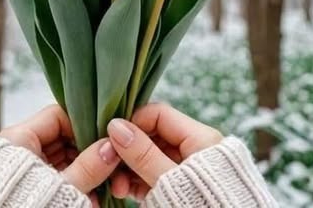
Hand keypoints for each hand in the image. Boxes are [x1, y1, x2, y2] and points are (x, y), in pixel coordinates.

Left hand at [0, 105, 119, 205]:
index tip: (105, 138)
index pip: (58, 115)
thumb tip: (112, 147)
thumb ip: (88, 167)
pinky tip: (92, 199)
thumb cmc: (24, 206)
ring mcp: (26, 166)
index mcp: (19, 137)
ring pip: (64, 159)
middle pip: (64, 138)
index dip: (85, 124)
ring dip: (86, 173)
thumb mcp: (61, 187)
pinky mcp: (31, 183)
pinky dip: (75, 184)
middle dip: (89, 154)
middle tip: (111, 166)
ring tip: (103, 191)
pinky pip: (58, 176)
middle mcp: (21, 147)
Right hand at [107, 103, 222, 200]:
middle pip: (153, 136)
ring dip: (130, 169)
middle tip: (110, 169)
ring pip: (151, 157)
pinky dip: (139, 181)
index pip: (159, 114)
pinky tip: (126, 192)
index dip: (133, 123)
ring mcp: (188, 167)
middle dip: (128, 151)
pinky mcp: (183, 186)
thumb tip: (115, 126)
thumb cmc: (202, 207)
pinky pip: (156, 174)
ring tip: (116, 188)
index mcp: (201, 137)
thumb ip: (143, 154)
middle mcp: (195, 147)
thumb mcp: (169, 180)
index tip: (112, 139)